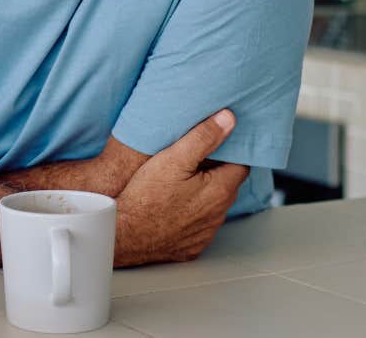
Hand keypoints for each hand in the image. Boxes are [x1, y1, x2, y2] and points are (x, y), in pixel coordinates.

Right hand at [113, 110, 249, 266]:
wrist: (123, 235)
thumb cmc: (145, 198)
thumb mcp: (173, 158)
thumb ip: (203, 137)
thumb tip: (228, 119)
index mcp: (220, 190)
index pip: (241, 165)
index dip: (230, 152)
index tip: (217, 144)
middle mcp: (218, 214)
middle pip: (227, 185)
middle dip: (216, 171)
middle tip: (194, 158)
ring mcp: (205, 233)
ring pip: (212, 206)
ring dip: (204, 194)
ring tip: (180, 182)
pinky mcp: (191, 246)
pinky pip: (198, 226)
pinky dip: (191, 215)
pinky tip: (172, 206)